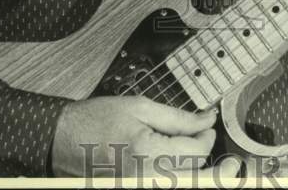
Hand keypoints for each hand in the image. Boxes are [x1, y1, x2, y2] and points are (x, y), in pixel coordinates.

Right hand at [50, 95, 239, 178]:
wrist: (64, 139)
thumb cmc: (97, 120)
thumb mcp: (141, 107)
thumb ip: (179, 117)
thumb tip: (207, 120)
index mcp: (147, 152)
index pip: (196, 151)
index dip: (207, 136)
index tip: (207, 125)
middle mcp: (144, 179)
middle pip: (196, 178)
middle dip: (212, 165)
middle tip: (223, 157)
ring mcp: (138, 188)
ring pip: (185, 186)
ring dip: (198, 175)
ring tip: (204, 162)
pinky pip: (169, 187)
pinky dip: (181, 179)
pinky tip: (184, 169)